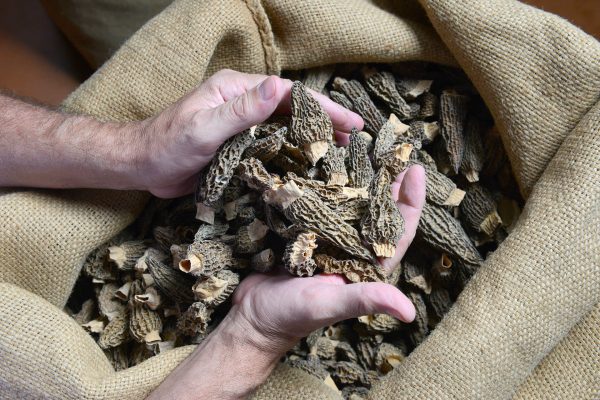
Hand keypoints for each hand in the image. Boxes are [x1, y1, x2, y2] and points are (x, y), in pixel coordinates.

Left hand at [133, 69, 363, 197]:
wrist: (141, 165)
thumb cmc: (166, 144)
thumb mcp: (203, 127)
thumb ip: (240, 110)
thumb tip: (275, 88)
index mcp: (235, 90)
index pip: (287, 93)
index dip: (320, 106)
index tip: (348, 121)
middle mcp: (241, 103)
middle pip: (291, 107)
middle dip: (323, 119)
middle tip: (354, 135)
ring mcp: (240, 124)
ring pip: (284, 126)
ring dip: (312, 135)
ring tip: (340, 149)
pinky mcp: (237, 144)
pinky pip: (271, 143)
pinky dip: (293, 150)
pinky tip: (308, 162)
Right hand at [230, 165, 425, 354]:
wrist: (250, 315)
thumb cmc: (291, 316)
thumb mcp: (328, 304)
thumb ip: (365, 299)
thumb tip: (410, 313)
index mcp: (365, 266)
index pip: (398, 232)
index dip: (409, 202)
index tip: (414, 170)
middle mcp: (351, 249)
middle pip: (376, 210)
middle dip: (386, 180)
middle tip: (391, 147)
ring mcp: (328, 239)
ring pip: (348, 202)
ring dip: (356, 176)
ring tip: (361, 145)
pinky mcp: (305, 232)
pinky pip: (320, 203)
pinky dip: (323, 183)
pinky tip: (323, 159)